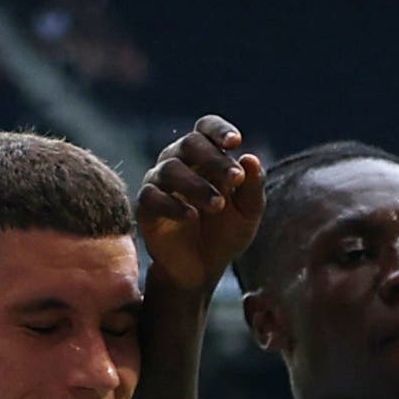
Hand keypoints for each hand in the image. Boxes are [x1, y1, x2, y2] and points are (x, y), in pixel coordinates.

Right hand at [135, 116, 263, 301]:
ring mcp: (159, 183)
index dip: (218, 130)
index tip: (235, 142)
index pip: (206, 128)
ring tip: (218, 206)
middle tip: (235, 179)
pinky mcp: (145, 207)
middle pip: (189, 143)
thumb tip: (251, 158)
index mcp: (204, 157)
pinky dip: (172, 205)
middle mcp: (178, 162)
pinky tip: (191, 216)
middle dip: (214, 159)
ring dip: (197, 185)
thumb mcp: (248, 212)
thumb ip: (253, 187)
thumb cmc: (225, 234)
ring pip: (170, 169)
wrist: (202, 270)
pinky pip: (151, 196)